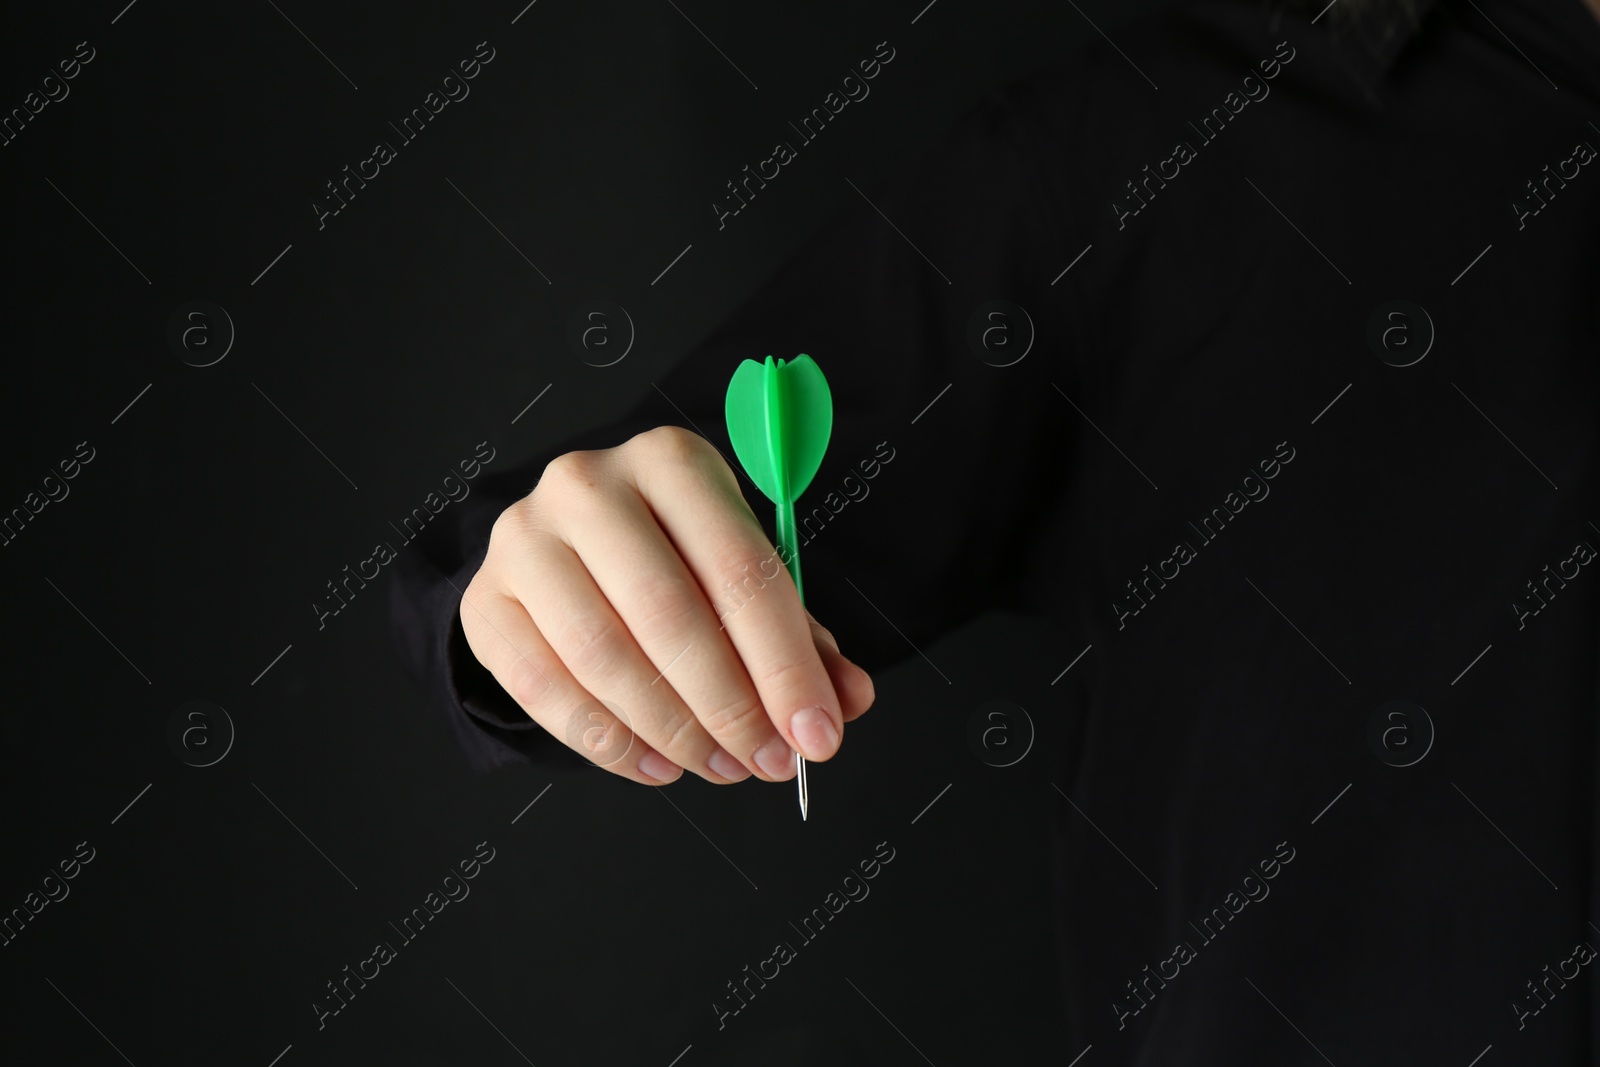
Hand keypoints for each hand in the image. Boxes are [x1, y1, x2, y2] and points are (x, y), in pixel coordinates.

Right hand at [459, 425, 874, 784]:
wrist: (565, 542)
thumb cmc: (672, 555)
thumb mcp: (737, 571)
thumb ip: (797, 635)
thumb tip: (847, 702)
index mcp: (671, 461)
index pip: (739, 569)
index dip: (784, 664)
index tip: (817, 734)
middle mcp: (589, 487)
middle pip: (669, 615)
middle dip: (730, 706)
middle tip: (766, 762)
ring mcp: (525, 540)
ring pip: (605, 657)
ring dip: (674, 731)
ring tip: (719, 767)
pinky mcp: (487, 599)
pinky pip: (546, 691)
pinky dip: (609, 743)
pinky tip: (658, 765)